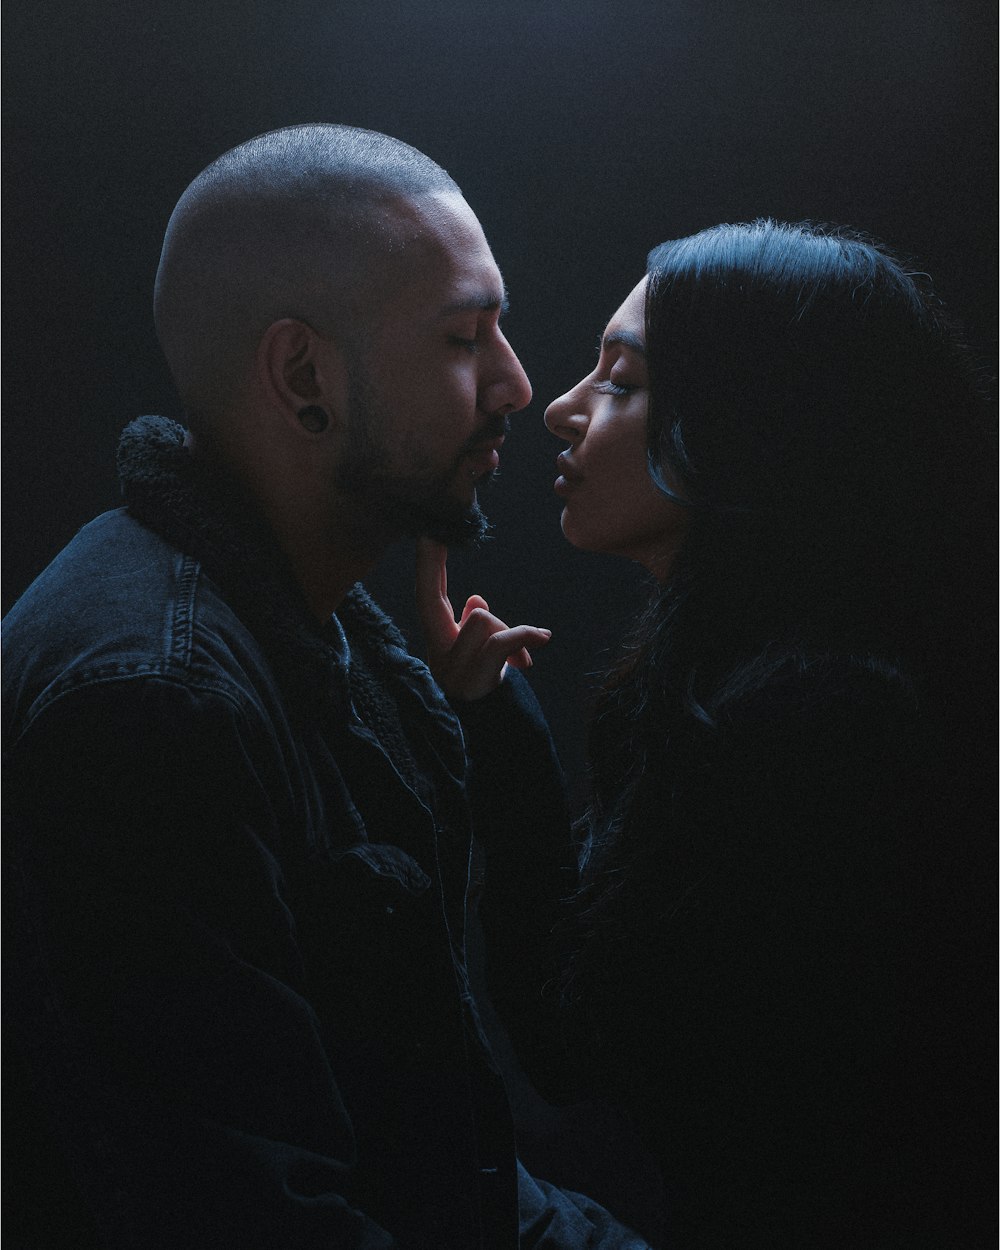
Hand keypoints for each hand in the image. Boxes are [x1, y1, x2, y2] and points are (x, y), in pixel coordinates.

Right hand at [416, 538, 551, 700]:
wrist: (499, 735)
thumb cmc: (490, 688)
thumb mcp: (480, 654)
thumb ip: (471, 625)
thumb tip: (476, 600)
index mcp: (438, 642)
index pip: (428, 597)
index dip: (427, 567)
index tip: (427, 533)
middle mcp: (437, 655)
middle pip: (441, 603)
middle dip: (451, 584)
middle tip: (437, 541)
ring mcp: (451, 670)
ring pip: (483, 620)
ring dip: (512, 635)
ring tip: (522, 663)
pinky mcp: (473, 680)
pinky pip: (500, 642)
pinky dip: (523, 637)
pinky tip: (542, 639)